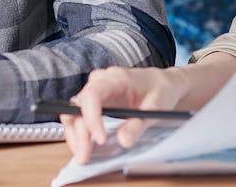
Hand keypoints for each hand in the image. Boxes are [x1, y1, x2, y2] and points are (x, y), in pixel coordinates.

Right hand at [61, 66, 190, 164]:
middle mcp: (99, 82)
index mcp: (115, 78)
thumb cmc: (160, 90)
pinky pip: (79, 118)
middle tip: (85, 156)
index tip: (100, 139)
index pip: (93, 95)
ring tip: (83, 156)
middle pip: (78, 106)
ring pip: (73, 113)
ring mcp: (94, 92)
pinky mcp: (94, 104)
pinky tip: (86, 149)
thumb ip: (139, 124)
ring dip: (75, 136)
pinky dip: (80, 134)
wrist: (161, 84)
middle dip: (79, 134)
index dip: (91, 118)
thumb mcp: (156, 107)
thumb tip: (123, 141)